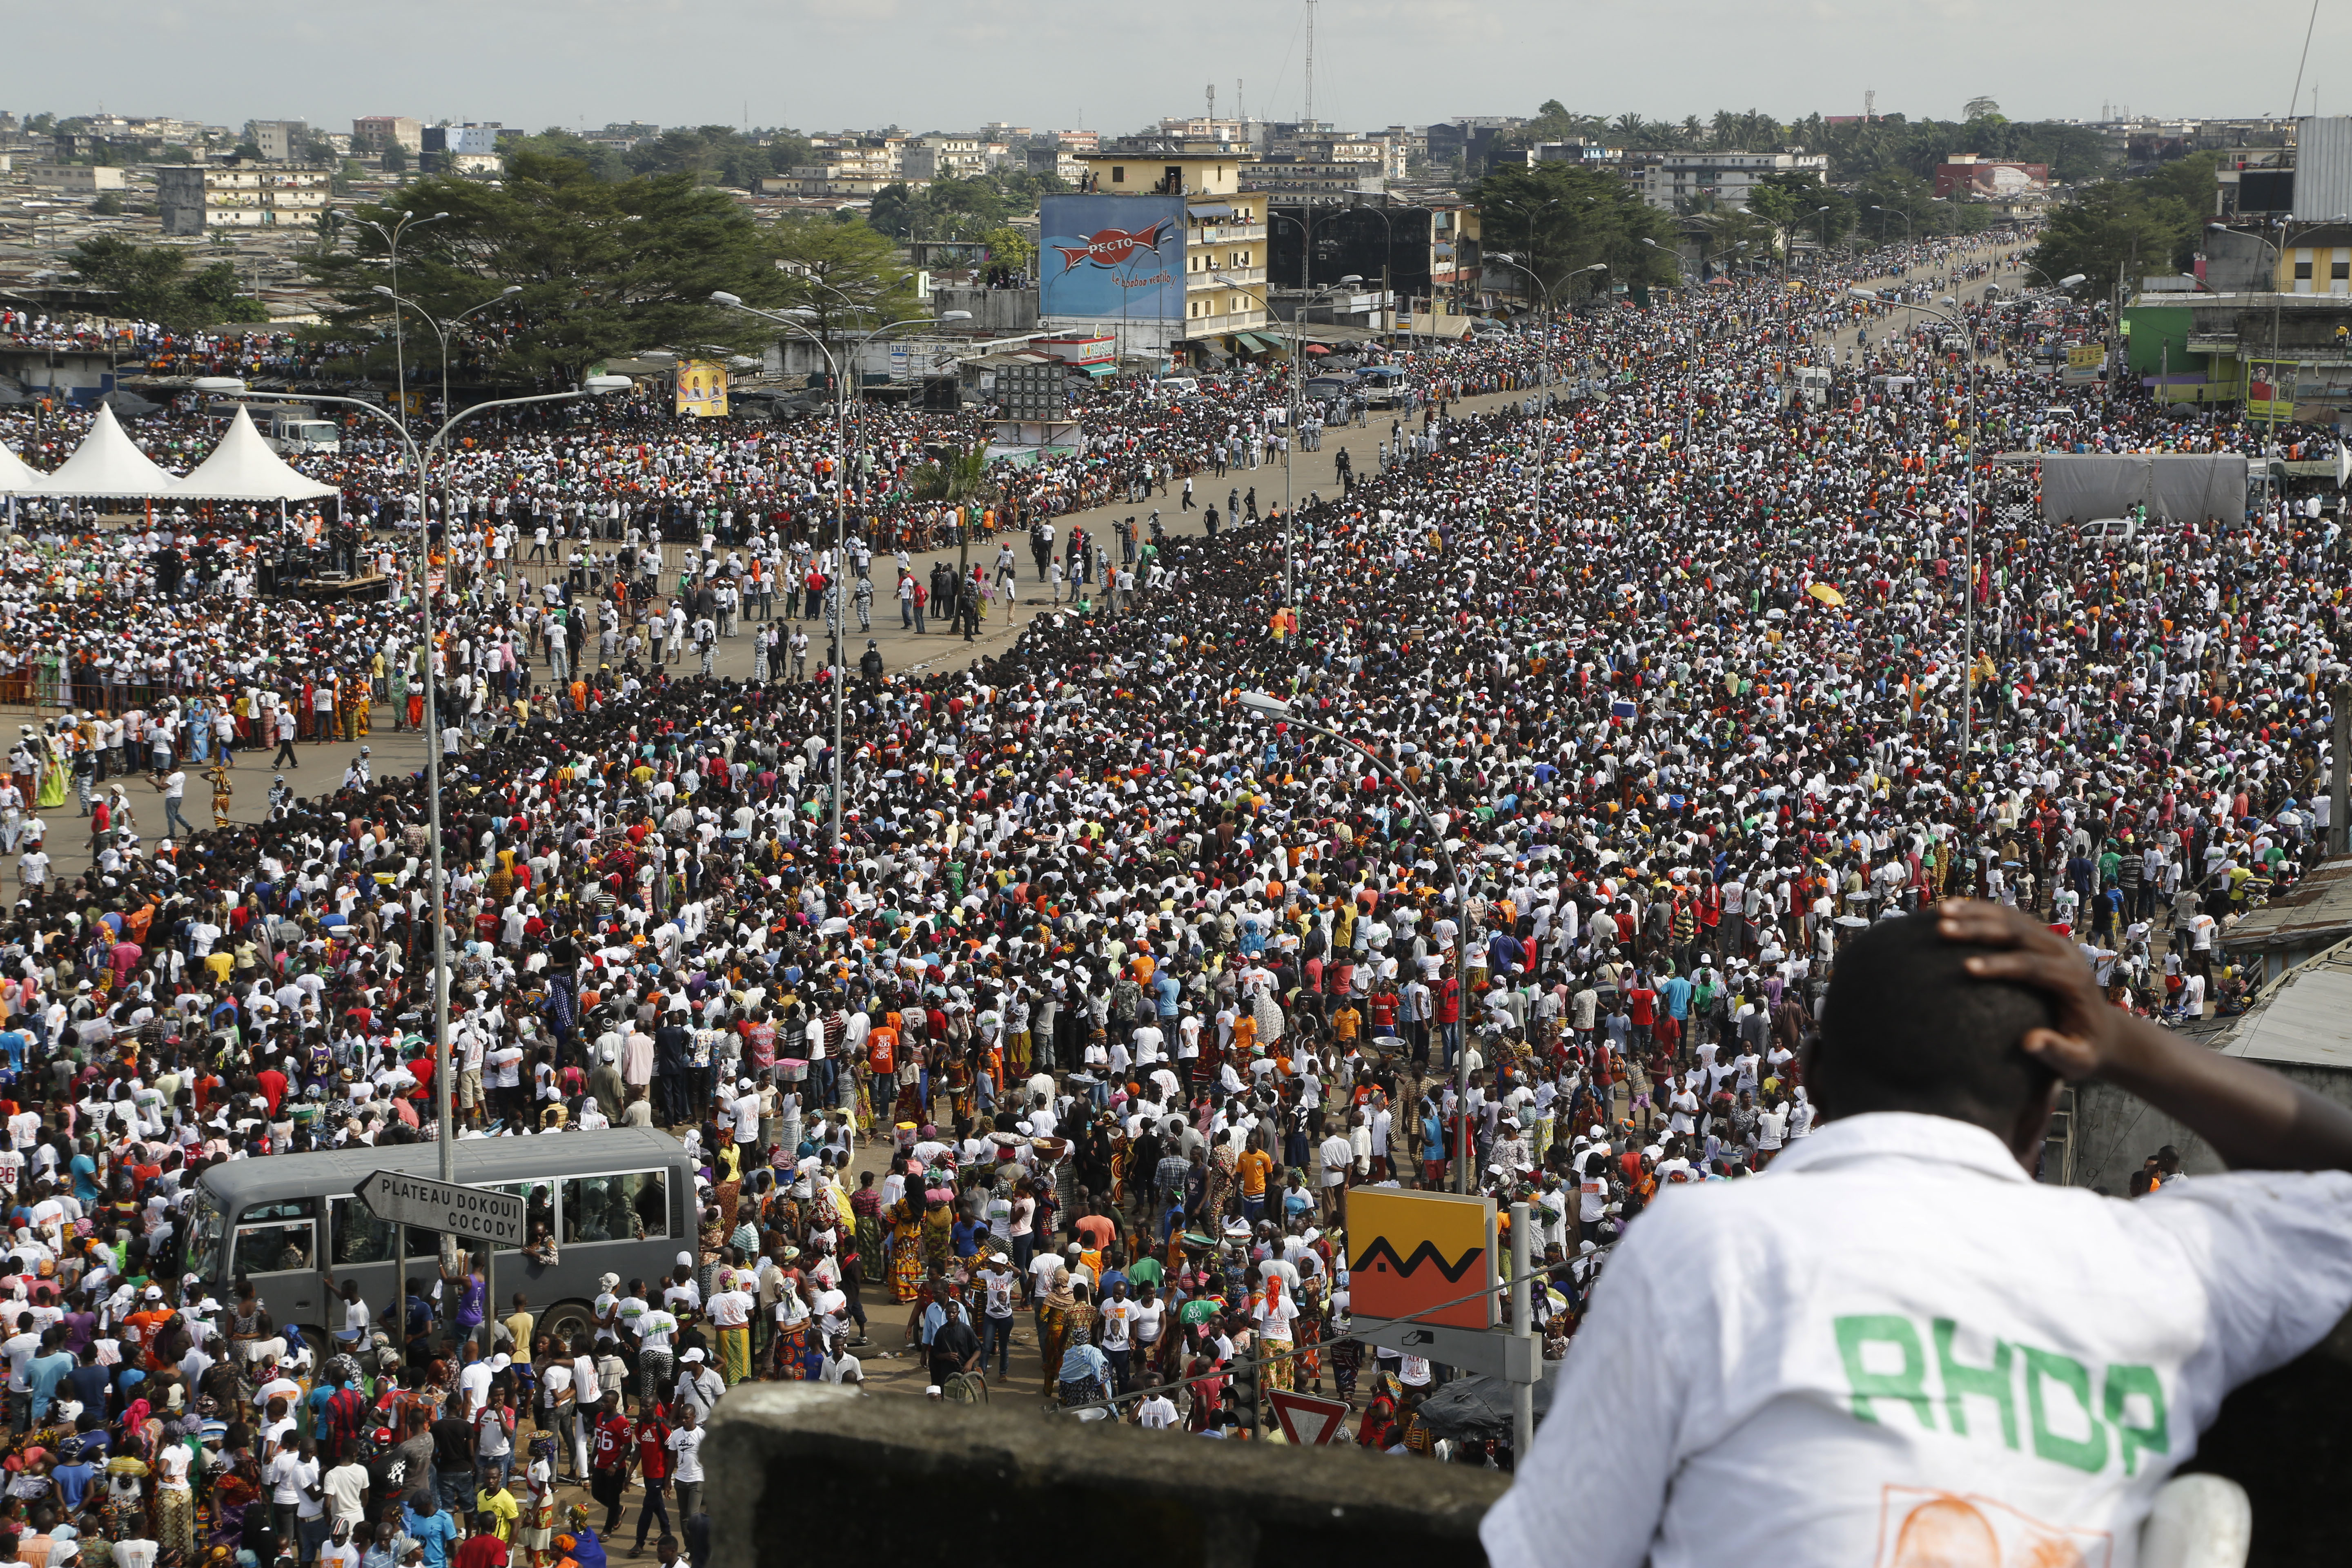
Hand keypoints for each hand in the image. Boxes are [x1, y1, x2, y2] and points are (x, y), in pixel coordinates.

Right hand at [1934, 899, 2119, 1080]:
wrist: (2102, 1028)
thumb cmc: (2085, 1048)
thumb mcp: (2079, 1060)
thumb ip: (2058, 1052)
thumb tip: (2029, 1042)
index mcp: (2073, 979)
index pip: (2033, 966)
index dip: (2000, 965)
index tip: (1966, 968)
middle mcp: (2064, 952)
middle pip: (2018, 932)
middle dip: (1978, 929)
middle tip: (1943, 929)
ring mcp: (2052, 941)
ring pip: (2011, 918)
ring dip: (1974, 913)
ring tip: (1939, 912)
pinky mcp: (2041, 937)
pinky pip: (2009, 918)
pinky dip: (1980, 911)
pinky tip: (1952, 909)